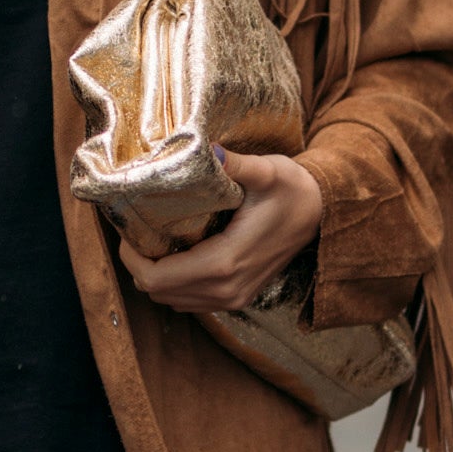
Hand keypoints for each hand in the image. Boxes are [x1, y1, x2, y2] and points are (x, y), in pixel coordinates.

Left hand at [121, 150, 322, 316]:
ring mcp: (232, 298)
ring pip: (171, 300)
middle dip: (139, 265)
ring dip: (156, 276)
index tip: (129, 231)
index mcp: (225, 263)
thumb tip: (208, 150)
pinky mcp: (237, 298)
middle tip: (138, 232)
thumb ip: (237, 164)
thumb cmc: (294, 191)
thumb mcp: (268, 171)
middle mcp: (226, 290)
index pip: (157, 278)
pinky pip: (190, 301)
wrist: (322, 215)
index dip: (132, 258)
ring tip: (155, 242)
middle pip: (158, 292)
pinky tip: (178, 254)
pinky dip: (175, 283)